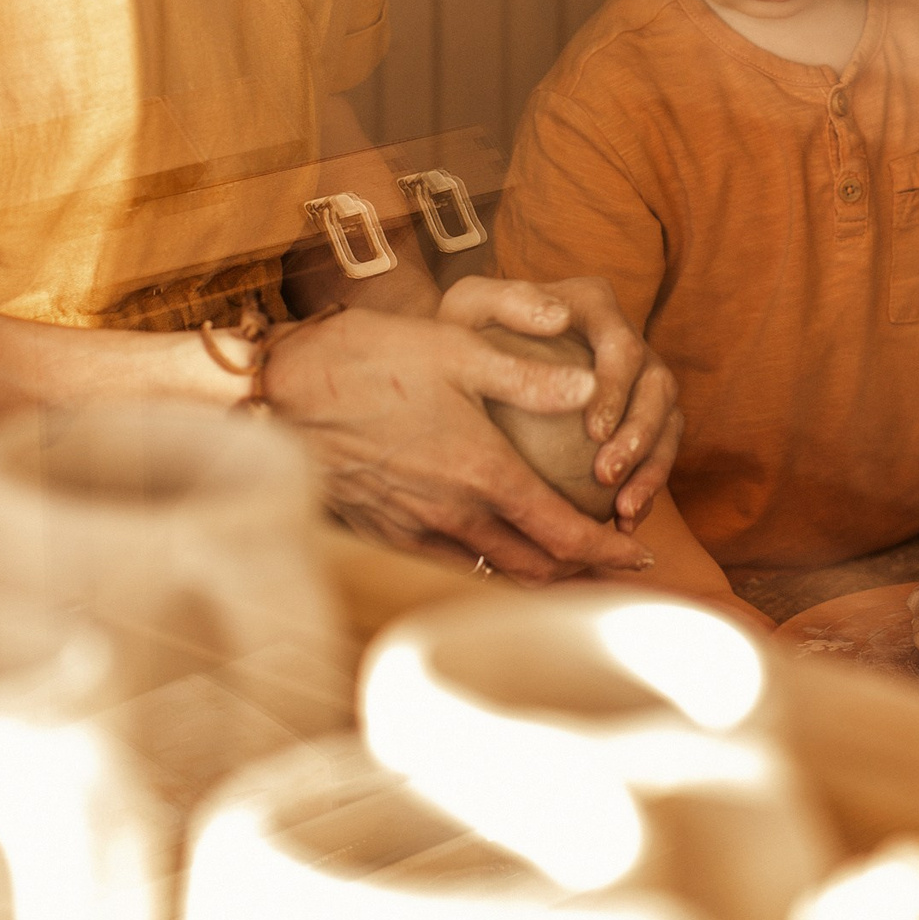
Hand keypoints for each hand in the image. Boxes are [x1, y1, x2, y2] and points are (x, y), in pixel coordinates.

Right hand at [260, 305, 658, 582]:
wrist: (278, 391)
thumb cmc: (368, 358)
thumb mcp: (456, 347)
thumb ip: (530, 371)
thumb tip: (593, 382)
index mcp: (484, 473)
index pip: (566, 534)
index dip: (610, 549)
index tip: (640, 552)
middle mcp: (454, 515)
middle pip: (536, 568)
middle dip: (582, 570)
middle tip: (611, 561)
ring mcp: (413, 530)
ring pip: (490, 572)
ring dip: (532, 572)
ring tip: (560, 559)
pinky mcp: (379, 532)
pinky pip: (444, 564)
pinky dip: (479, 565)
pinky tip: (486, 544)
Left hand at [435, 275, 680, 531]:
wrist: (467, 360)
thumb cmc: (465, 334)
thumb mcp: (471, 306)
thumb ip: (508, 300)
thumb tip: (560, 318)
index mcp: (594, 305)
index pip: (622, 346)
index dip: (617, 390)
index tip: (593, 432)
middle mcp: (626, 339)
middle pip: (658, 385)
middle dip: (640, 434)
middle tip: (607, 475)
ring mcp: (638, 379)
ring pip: (668, 421)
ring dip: (652, 467)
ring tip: (624, 510)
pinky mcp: (639, 417)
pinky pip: (658, 452)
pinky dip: (646, 485)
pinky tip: (623, 521)